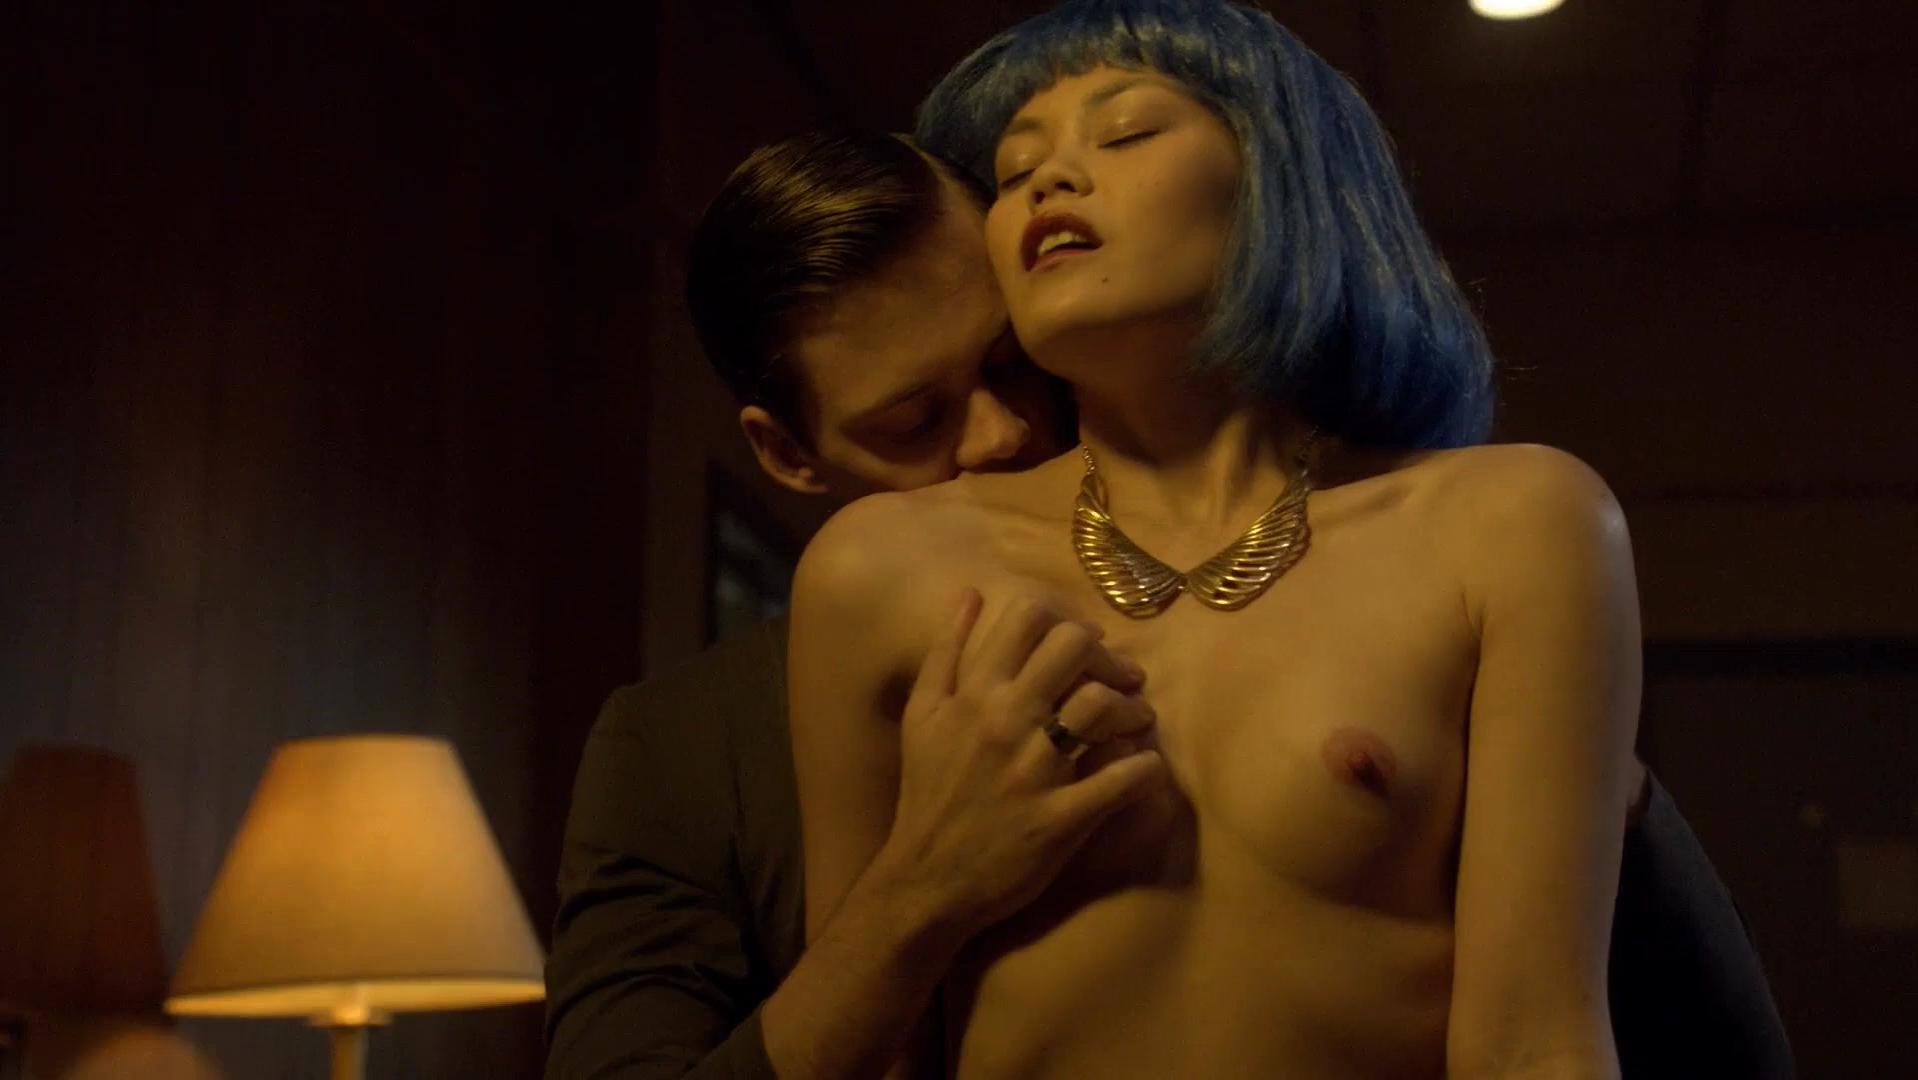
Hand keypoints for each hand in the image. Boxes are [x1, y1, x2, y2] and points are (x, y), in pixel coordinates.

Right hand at [869, 587, 1166, 932]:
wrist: (924, 879)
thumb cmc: (928, 792)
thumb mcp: (923, 714)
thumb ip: (946, 650)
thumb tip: (972, 593)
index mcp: (973, 692)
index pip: (1031, 619)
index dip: (1070, 623)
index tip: (1083, 649)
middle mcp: (1005, 721)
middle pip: (1075, 649)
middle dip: (1109, 658)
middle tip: (1123, 680)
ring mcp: (1034, 770)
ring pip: (1102, 707)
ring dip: (1133, 708)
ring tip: (1137, 722)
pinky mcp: (1060, 819)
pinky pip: (1120, 780)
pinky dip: (1145, 769)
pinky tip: (1146, 768)